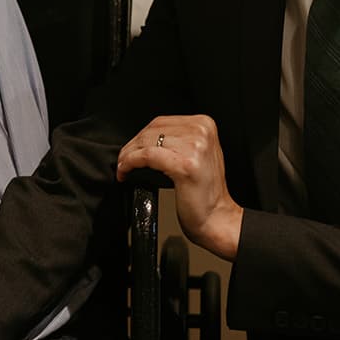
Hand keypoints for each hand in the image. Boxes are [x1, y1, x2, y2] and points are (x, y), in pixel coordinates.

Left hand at [117, 115, 243, 260]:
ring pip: (147, 142)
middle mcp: (201, 132)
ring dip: (128, 155)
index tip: (130, 149)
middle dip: (132, 146)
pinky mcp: (185, 164)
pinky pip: (147, 156)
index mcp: (204, 124)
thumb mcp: (197, 154)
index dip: (140, 136)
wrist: (217, 217)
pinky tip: (126, 171)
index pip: (161, 122)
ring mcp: (195, 147)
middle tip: (122, 160)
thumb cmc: (205, 192)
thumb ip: (177, 140)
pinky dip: (131, 162)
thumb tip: (145, 138)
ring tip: (123, 167)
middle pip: (152, 130)